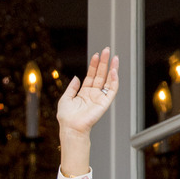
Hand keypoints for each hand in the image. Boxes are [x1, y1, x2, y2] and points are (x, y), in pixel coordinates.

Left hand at [56, 47, 118, 176]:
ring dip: (111, 68)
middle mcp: (93, 94)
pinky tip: (113, 70)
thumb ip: (71, 87)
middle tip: (107, 50)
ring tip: (113, 57)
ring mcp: (100, 97)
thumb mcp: (65, 98)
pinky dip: (114, 80)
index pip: (91, 76)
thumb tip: (77, 77)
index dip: (94, 65)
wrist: (71, 127)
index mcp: (83, 93)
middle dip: (104, 62)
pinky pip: (112, 89)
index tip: (96, 55)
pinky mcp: (105, 102)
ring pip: (108, 80)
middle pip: (100, 75)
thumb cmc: (67, 117)